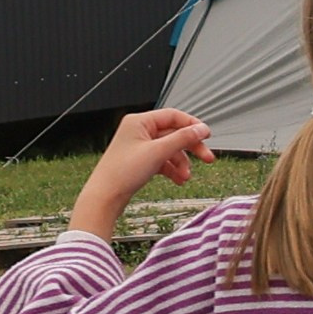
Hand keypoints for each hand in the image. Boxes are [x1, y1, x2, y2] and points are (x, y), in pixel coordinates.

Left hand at [71, 110, 214, 238]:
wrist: (105, 197)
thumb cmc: (121, 173)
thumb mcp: (158, 152)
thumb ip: (183, 138)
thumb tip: (202, 129)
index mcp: (139, 121)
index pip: (174, 116)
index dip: (193, 125)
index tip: (207, 135)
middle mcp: (139, 131)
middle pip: (175, 133)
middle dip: (191, 148)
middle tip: (207, 157)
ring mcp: (140, 146)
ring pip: (171, 149)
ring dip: (182, 162)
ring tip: (186, 175)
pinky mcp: (140, 160)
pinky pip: (163, 160)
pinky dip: (173, 169)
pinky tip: (179, 179)